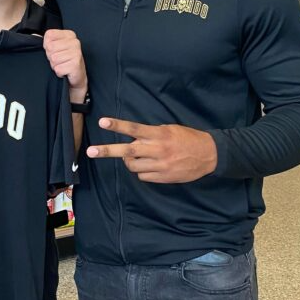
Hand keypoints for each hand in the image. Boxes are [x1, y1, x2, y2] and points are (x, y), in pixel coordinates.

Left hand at [43, 29, 87, 99]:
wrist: (77, 76)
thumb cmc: (65, 61)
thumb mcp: (57, 47)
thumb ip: (49, 41)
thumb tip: (37, 38)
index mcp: (69, 35)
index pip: (49, 35)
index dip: (47, 45)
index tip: (55, 50)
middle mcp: (75, 42)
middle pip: (50, 47)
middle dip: (51, 57)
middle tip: (59, 60)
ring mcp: (76, 53)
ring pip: (53, 59)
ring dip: (55, 65)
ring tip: (63, 65)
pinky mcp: (76, 65)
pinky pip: (58, 69)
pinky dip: (59, 72)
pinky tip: (66, 71)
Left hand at [87, 117, 217, 182]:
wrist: (209, 155)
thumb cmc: (187, 139)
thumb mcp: (170, 129)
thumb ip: (151, 134)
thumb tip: (134, 140)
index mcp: (159, 134)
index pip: (134, 128)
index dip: (118, 125)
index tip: (103, 122)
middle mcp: (157, 149)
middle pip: (127, 151)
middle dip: (107, 151)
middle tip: (90, 151)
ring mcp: (159, 165)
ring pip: (132, 166)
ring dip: (129, 161)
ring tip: (136, 157)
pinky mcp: (162, 177)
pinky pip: (142, 176)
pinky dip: (142, 171)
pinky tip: (150, 166)